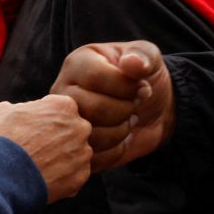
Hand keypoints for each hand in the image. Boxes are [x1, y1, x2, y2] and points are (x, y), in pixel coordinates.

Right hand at [0, 95, 91, 203]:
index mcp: (65, 106)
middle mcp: (80, 127)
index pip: (60, 110)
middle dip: (59, 138)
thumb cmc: (3, 139)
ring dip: (63, 157)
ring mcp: (83, 152)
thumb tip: (24, 112)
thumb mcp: (5, 110)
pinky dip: (64, 176)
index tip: (34, 130)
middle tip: (39, 148)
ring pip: (76, 153)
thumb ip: (23, 107)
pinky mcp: (82, 175)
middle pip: (72, 131)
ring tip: (41, 166)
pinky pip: (76, 173)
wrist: (4, 174)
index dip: (46, 120)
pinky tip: (46, 178)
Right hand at [51, 41, 174, 172]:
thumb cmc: (144, 79)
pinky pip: (93, 158)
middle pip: (90, 108)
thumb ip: (142, 55)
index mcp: (78, 64)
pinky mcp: (75, 148)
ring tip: (128, 120)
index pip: (94, 77)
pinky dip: (116, 151)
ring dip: (121, 131)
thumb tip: (131, 63)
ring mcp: (66, 122)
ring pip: (90, 135)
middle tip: (136, 106)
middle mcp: (64, 92)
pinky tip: (121, 138)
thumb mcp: (150, 59)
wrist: (150, 112)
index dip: (125, 87)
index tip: (143, 88)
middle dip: (124, 110)